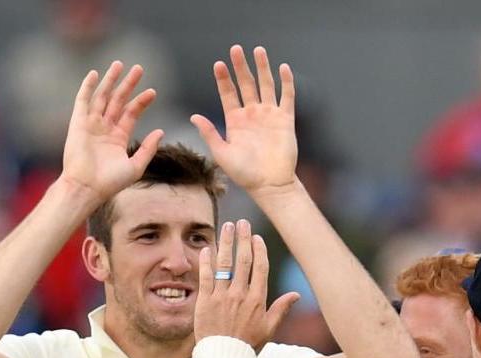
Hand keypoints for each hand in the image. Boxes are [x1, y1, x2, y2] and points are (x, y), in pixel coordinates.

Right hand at [61, 61, 161, 202]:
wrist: (87, 188)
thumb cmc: (110, 183)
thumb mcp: (135, 166)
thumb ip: (148, 148)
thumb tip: (161, 131)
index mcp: (118, 138)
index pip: (131, 113)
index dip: (141, 101)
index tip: (152, 91)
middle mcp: (104, 129)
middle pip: (118, 100)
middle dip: (128, 84)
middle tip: (139, 68)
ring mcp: (91, 124)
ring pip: (102, 96)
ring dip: (110, 80)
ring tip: (119, 64)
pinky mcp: (78, 123)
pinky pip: (82, 101)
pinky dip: (87, 87)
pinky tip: (94, 74)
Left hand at [189, 45, 297, 195]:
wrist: (269, 185)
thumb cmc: (244, 174)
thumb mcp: (222, 154)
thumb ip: (210, 133)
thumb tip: (193, 116)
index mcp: (235, 121)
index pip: (228, 94)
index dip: (224, 79)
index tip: (218, 64)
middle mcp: (252, 115)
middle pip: (246, 84)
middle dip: (241, 67)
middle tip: (235, 49)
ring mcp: (269, 115)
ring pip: (266, 85)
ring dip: (262, 67)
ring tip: (258, 50)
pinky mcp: (285, 119)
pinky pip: (287, 96)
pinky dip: (286, 82)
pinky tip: (282, 68)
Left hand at [193, 219, 299, 348]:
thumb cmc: (247, 346)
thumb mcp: (268, 329)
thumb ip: (281, 309)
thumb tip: (297, 295)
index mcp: (257, 300)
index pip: (260, 267)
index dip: (259, 250)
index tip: (256, 237)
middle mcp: (240, 295)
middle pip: (243, 260)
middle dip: (243, 239)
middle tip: (242, 222)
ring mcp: (222, 298)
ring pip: (224, 264)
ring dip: (226, 242)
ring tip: (226, 226)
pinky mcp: (205, 302)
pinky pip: (206, 277)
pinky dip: (206, 261)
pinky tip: (208, 248)